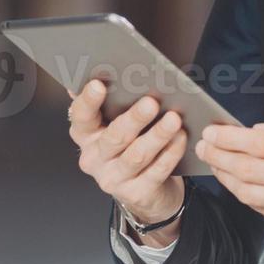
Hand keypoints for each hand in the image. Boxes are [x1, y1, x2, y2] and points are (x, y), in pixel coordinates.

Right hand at [68, 80, 186, 242]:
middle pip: (114, 137)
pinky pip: (156, 171)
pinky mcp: (135, 193)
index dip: (88, 101)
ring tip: (174, 119)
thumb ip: (117, 102)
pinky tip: (182, 138)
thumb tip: (118, 71)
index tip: (98, 84)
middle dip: (134, 118)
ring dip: (157, 135)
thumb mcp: (120, 124)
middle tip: (152, 102)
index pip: (81, 117)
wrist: (147, 190)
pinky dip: (170, 153)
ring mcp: (112, 179)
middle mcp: (94, 158)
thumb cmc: (133, 145)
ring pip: (136, 155)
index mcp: (87, 135)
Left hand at [198, 116, 263, 241]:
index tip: (213, 131)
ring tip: (215, 165)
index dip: (230, 137)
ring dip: (226, 178)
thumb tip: (259, 132)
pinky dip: (246, 196)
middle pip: (249, 169)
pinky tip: (238, 184)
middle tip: (204, 147)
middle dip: (220, 156)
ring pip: (251, 193)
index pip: (261, 142)